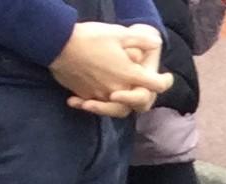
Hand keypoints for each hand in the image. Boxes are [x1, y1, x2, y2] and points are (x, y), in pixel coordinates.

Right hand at [52, 22, 172, 112]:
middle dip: (144, 95)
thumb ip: (140, 40)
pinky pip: (96, 104)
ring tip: (120, 97)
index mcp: (129, 74)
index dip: (165, 82)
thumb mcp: (118, 33)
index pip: (156, 85)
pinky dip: (98, 101)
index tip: (167, 78)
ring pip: (118, 108)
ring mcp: (101, 95)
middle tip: (144, 89)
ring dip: (122, 103)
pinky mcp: (85, 95)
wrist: (58, 43)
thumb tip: (156, 42)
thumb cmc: (90, 37)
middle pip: (139, 102)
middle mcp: (118, 89)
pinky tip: (97, 96)